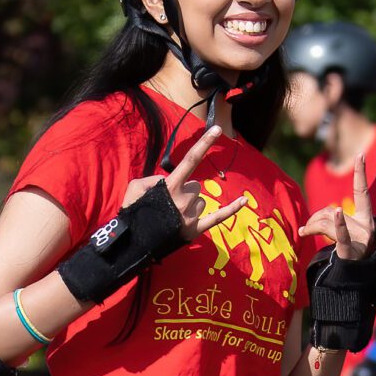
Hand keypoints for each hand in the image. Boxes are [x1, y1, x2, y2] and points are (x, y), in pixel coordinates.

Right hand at [120, 125, 247, 240]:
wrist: (132, 245)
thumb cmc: (132, 213)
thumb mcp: (135, 188)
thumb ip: (153, 180)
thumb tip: (168, 181)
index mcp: (171, 187)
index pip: (191, 160)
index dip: (204, 143)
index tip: (217, 129)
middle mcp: (185, 200)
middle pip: (195, 186)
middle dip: (184, 191)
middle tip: (168, 204)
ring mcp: (192, 216)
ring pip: (201, 201)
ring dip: (190, 204)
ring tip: (172, 216)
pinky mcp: (195, 230)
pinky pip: (218, 217)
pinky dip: (232, 209)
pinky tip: (244, 201)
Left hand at [299, 155, 375, 259]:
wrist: (357, 277)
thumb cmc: (351, 250)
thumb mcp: (342, 231)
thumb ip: (329, 220)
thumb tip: (307, 225)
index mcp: (367, 218)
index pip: (362, 192)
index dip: (361, 173)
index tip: (361, 154)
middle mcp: (366, 226)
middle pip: (332, 211)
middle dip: (315, 218)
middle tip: (305, 228)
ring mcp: (360, 238)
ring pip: (328, 222)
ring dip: (312, 226)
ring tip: (304, 233)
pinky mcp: (350, 250)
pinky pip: (341, 234)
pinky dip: (338, 223)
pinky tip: (338, 213)